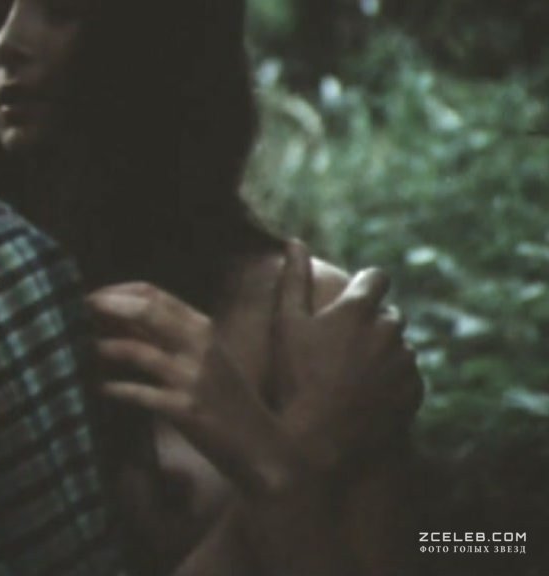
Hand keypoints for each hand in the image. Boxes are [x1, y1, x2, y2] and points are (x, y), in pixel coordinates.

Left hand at [86, 283, 290, 495]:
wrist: (259, 443)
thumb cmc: (226, 398)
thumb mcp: (204, 357)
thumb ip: (168, 335)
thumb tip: (120, 314)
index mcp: (203, 327)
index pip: (155, 293)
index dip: (118, 291)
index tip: (92, 296)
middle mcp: (200, 345)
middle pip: (146, 310)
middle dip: (107, 306)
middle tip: (76, 310)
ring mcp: (193, 377)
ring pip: (139, 350)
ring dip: (105, 347)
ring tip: (82, 348)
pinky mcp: (185, 409)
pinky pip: (141, 393)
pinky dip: (116, 389)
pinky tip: (99, 388)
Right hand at [272, 241, 422, 469]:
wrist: (318, 442)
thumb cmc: (294, 379)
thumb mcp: (285, 325)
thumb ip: (292, 279)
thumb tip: (294, 240)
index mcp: (360, 309)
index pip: (376, 277)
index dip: (364, 286)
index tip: (351, 299)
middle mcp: (390, 330)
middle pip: (388, 314)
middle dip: (370, 323)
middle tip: (342, 347)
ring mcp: (405, 362)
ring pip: (399, 346)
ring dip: (382, 352)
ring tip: (351, 375)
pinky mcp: (414, 391)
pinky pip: (408, 375)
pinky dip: (392, 378)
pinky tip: (365, 394)